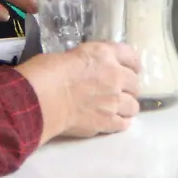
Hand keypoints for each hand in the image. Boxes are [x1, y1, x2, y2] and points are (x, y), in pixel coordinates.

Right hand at [16, 42, 141, 140]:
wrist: (42, 98)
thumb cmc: (47, 72)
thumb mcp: (71, 54)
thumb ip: (88, 62)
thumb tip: (88, 70)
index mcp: (105, 55)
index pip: (130, 55)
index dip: (132, 63)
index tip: (132, 68)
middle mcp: (115, 76)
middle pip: (135, 83)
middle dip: (128, 87)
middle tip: (119, 90)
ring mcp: (113, 101)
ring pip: (133, 106)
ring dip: (126, 106)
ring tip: (117, 108)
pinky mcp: (106, 122)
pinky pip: (123, 123)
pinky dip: (120, 122)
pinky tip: (113, 120)